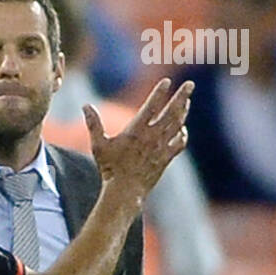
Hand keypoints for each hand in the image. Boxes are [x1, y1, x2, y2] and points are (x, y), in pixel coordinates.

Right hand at [84, 79, 192, 202]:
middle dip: (182, 96)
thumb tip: (85, 105)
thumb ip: (93, 124)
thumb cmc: (109, 169)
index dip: (159, 92)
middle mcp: (152, 136)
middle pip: (172, 111)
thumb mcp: (98, 145)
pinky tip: (182, 129)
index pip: (152, 105)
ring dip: (183, 111)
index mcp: (136, 130)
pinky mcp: (165, 159)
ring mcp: (161, 148)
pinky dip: (182, 134)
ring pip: (177, 125)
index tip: (166, 81)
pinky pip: (179, 143)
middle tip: (190, 84)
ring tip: (187, 101)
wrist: (124, 192)